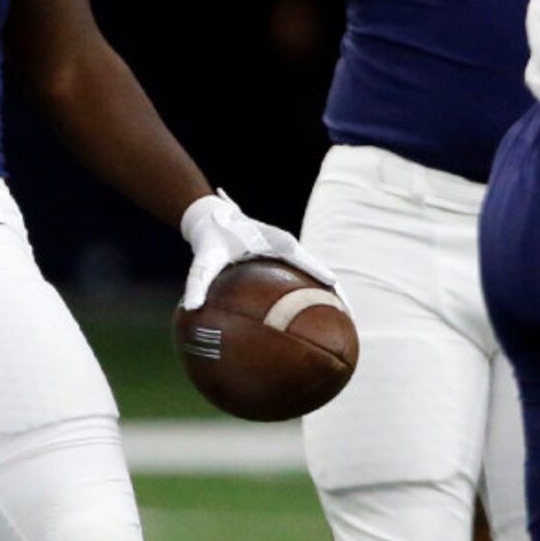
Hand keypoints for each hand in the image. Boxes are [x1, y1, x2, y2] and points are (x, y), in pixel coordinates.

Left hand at [180, 188, 337, 311]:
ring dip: (327, 296)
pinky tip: (305, 315)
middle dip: (337, 297)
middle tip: (348, 324)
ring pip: (315, 275)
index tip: (344, 312)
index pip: (315, 267)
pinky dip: (309, 292)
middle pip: (323, 274)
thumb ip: (197, 282)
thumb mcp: (203, 259)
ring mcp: (287, 251)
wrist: (208, 216)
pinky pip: (300, 276)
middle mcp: (290, 246)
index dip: (331, 290)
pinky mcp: (280, 257)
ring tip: (338, 324)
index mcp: (281, 244)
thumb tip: (191, 309)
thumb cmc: (210, 236)